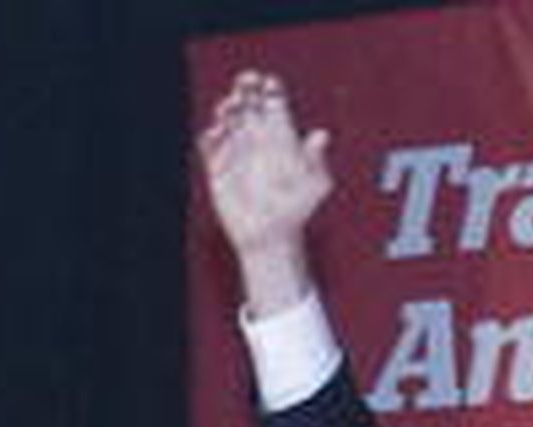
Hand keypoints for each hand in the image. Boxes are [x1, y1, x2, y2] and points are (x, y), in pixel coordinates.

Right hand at [199, 71, 331, 309]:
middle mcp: (257, 138)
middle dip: (244, 87)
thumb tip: (322, 134)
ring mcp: (236, 150)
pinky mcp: (218, 167)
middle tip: (245, 86)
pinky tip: (217, 134)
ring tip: (230, 109)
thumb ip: (317, 159)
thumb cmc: (298, 211)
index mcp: (280, 135)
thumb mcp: (314, 185)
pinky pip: (209, 144)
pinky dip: (210, 135)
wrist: (272, 237)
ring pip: (226, 117)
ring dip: (226, 107)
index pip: (272, 100)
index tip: (267, 83)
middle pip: (247, 101)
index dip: (268, 86)